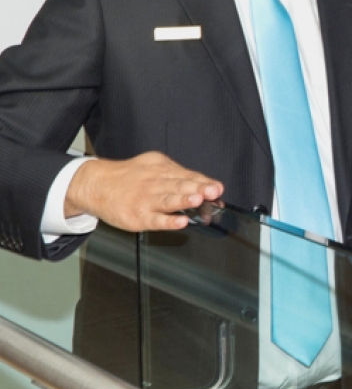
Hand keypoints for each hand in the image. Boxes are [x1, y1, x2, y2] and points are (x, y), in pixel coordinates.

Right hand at [65, 151, 222, 231]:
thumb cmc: (130, 177)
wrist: (95, 184)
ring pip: (167, 200)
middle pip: (178, 185)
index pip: (187, 176)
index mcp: (161, 169)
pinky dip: (168, 221)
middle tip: (213, 191)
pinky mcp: (136, 217)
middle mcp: (154, 183)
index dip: (204, 182)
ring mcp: (145, 200)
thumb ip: (179, 176)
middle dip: (198, 188)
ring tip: (198, 201)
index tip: (218, 188)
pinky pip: (154, 220)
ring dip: (183, 201)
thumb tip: (206, 186)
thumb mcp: (154, 166)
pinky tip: (181, 222)